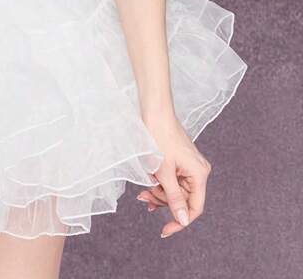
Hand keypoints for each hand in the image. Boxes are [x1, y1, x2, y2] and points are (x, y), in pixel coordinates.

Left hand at [136, 109, 211, 237]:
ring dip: (159, 192)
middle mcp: (199, 171)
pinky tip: (148, 182)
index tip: (164, 230)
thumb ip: (174, 198)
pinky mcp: (182, 161)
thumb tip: (183, 220)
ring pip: (176, 190)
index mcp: (200, 174)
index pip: (194, 208)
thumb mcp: (164, 172)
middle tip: (145, 198)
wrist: (154, 112)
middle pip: (183, 199)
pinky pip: (173, 179)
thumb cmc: (159, 138)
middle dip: (163, 201)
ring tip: (143, 189)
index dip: (180, 221)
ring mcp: (190, 165)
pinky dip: (160, 183)